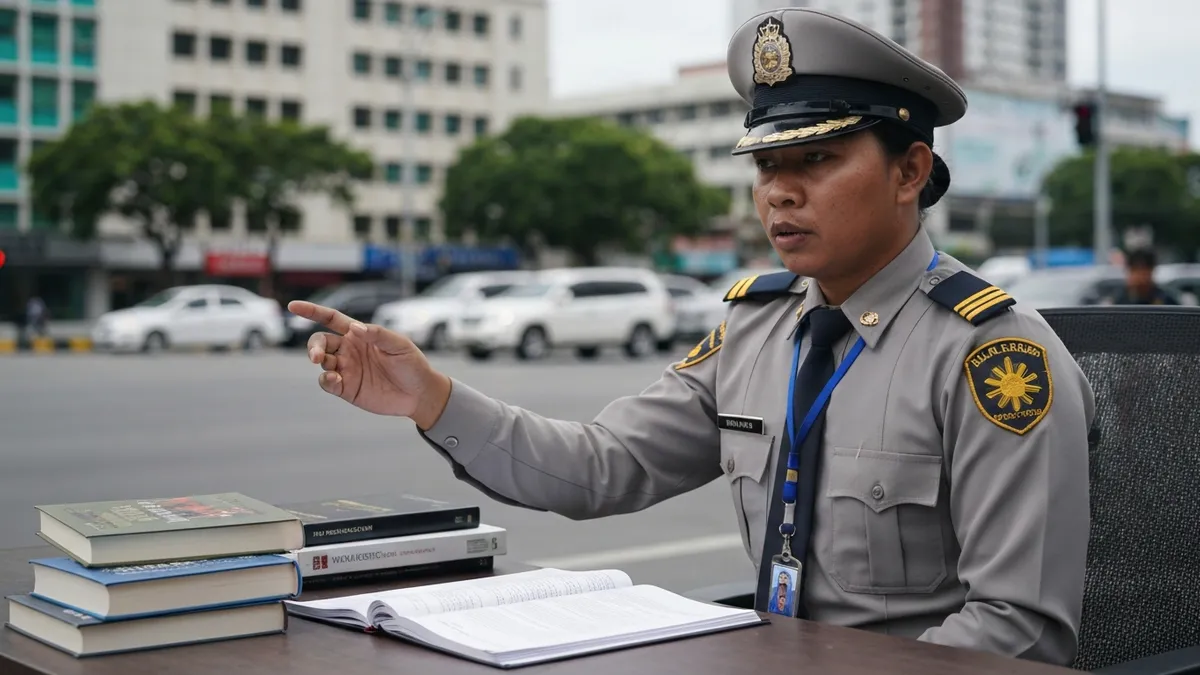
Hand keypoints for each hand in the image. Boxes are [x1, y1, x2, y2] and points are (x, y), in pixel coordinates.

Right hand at [288, 301, 452, 429]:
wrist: (419, 394)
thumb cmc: (412, 364)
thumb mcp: (399, 345)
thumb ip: (378, 335)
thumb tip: (354, 328)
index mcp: (359, 334)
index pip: (330, 319)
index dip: (312, 312)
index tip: (293, 306)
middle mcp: (348, 350)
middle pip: (320, 341)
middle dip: (313, 346)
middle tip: (316, 356)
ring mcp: (346, 369)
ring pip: (321, 361)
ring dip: (319, 362)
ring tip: (331, 370)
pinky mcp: (347, 388)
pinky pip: (327, 382)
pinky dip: (326, 380)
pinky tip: (334, 380)